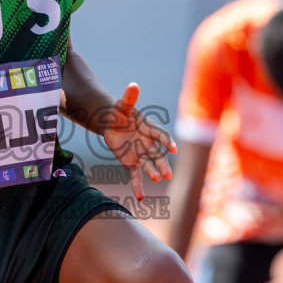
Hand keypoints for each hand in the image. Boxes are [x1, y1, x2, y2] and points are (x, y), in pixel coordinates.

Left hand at [98, 82, 176, 199]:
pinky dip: (137, 186)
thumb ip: (129, 98)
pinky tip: (140, 198)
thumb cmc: (119, 112)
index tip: (172, 147)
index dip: (166, 141)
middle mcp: (148, 143)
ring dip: (152, 172)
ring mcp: (140, 154)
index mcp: (149, 128)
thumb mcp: (122, 105)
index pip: (160, 135)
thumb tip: (133, 85)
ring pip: (148, 165)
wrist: (110, 122)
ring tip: (156, 179)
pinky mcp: (131, 163)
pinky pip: (135, 175)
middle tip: (167, 174)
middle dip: (162, 163)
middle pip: (157, 154)